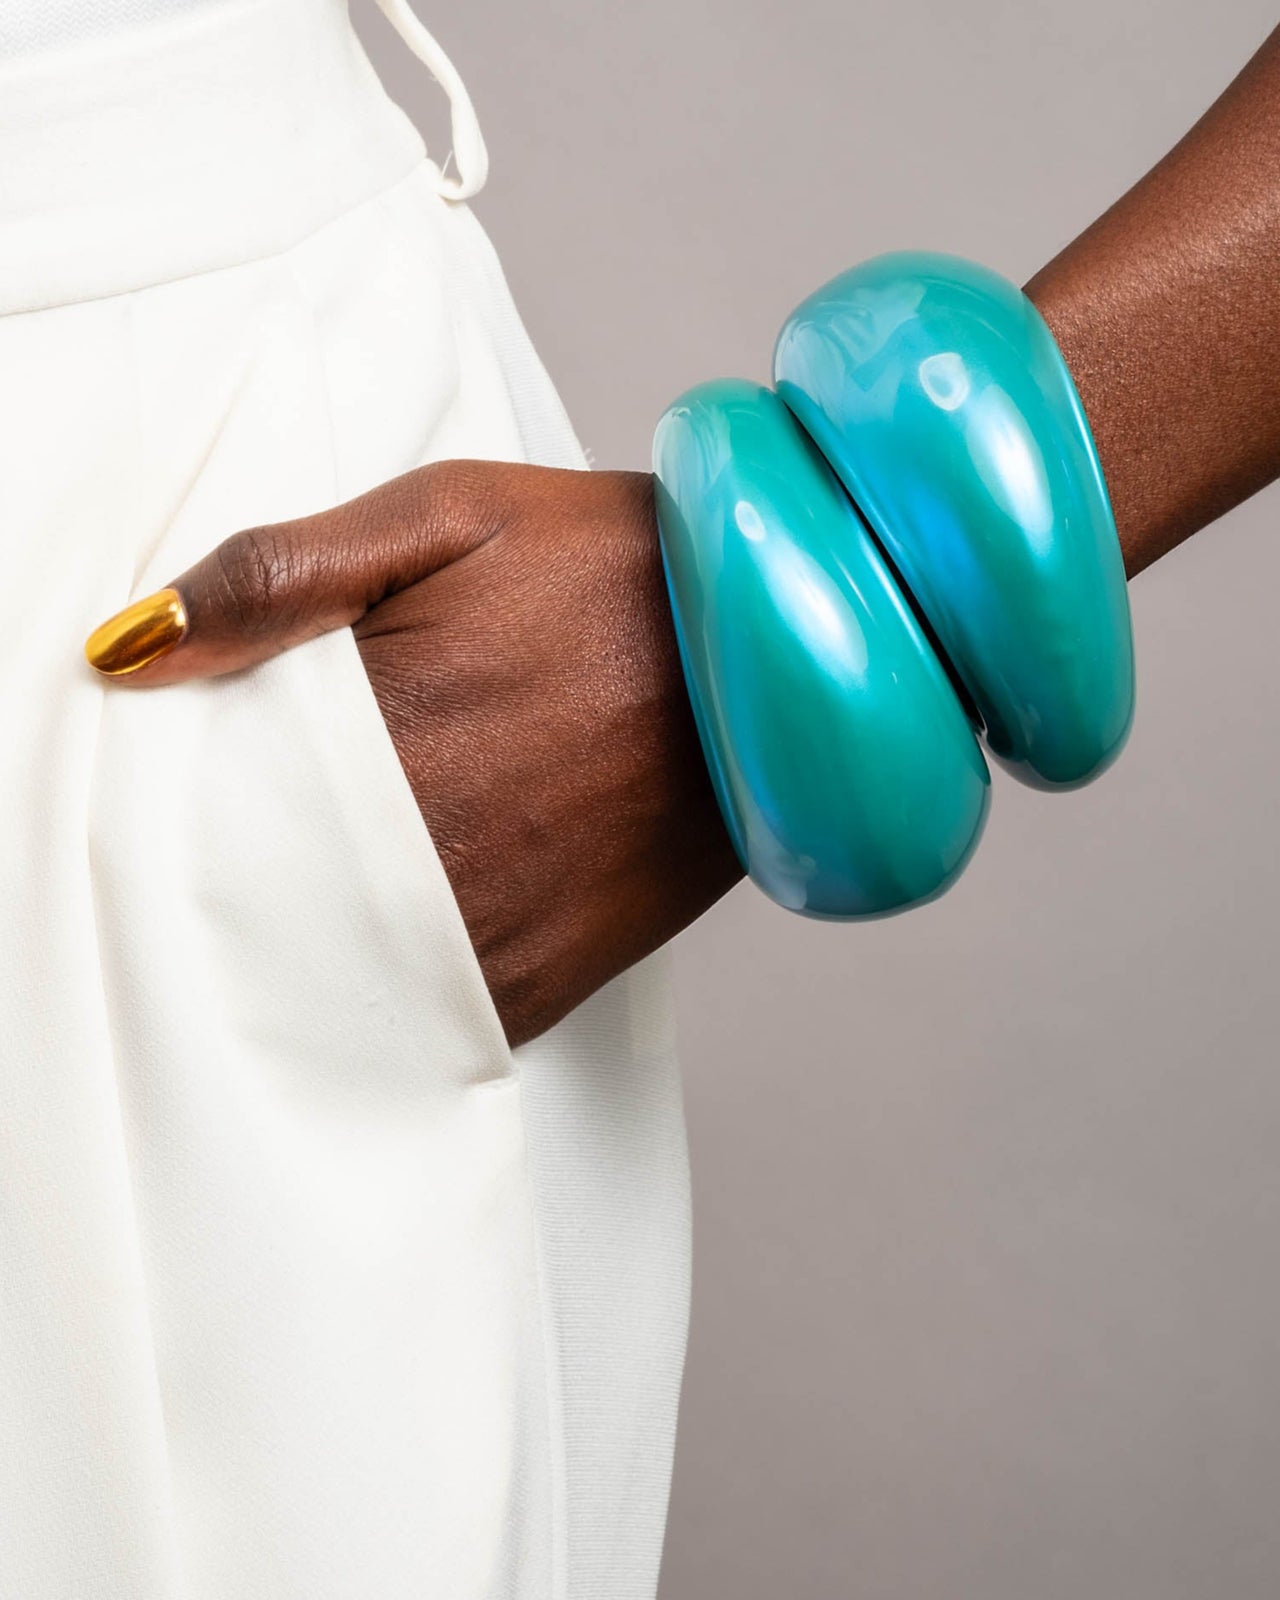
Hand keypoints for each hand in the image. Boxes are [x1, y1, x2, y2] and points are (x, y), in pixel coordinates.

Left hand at [83, 461, 741, 1045]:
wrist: (769, 647)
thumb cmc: (608, 565)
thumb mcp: (448, 512)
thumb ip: (281, 570)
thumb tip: (133, 648)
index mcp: (383, 720)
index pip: (213, 804)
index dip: (185, 800)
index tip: (185, 779)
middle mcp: (428, 838)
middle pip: (262, 900)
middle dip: (238, 876)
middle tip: (258, 833)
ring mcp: (490, 920)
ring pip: (333, 979)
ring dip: (306, 947)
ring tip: (325, 884)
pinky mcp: (551, 971)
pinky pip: (432, 1022)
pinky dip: (393, 998)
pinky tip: (392, 938)